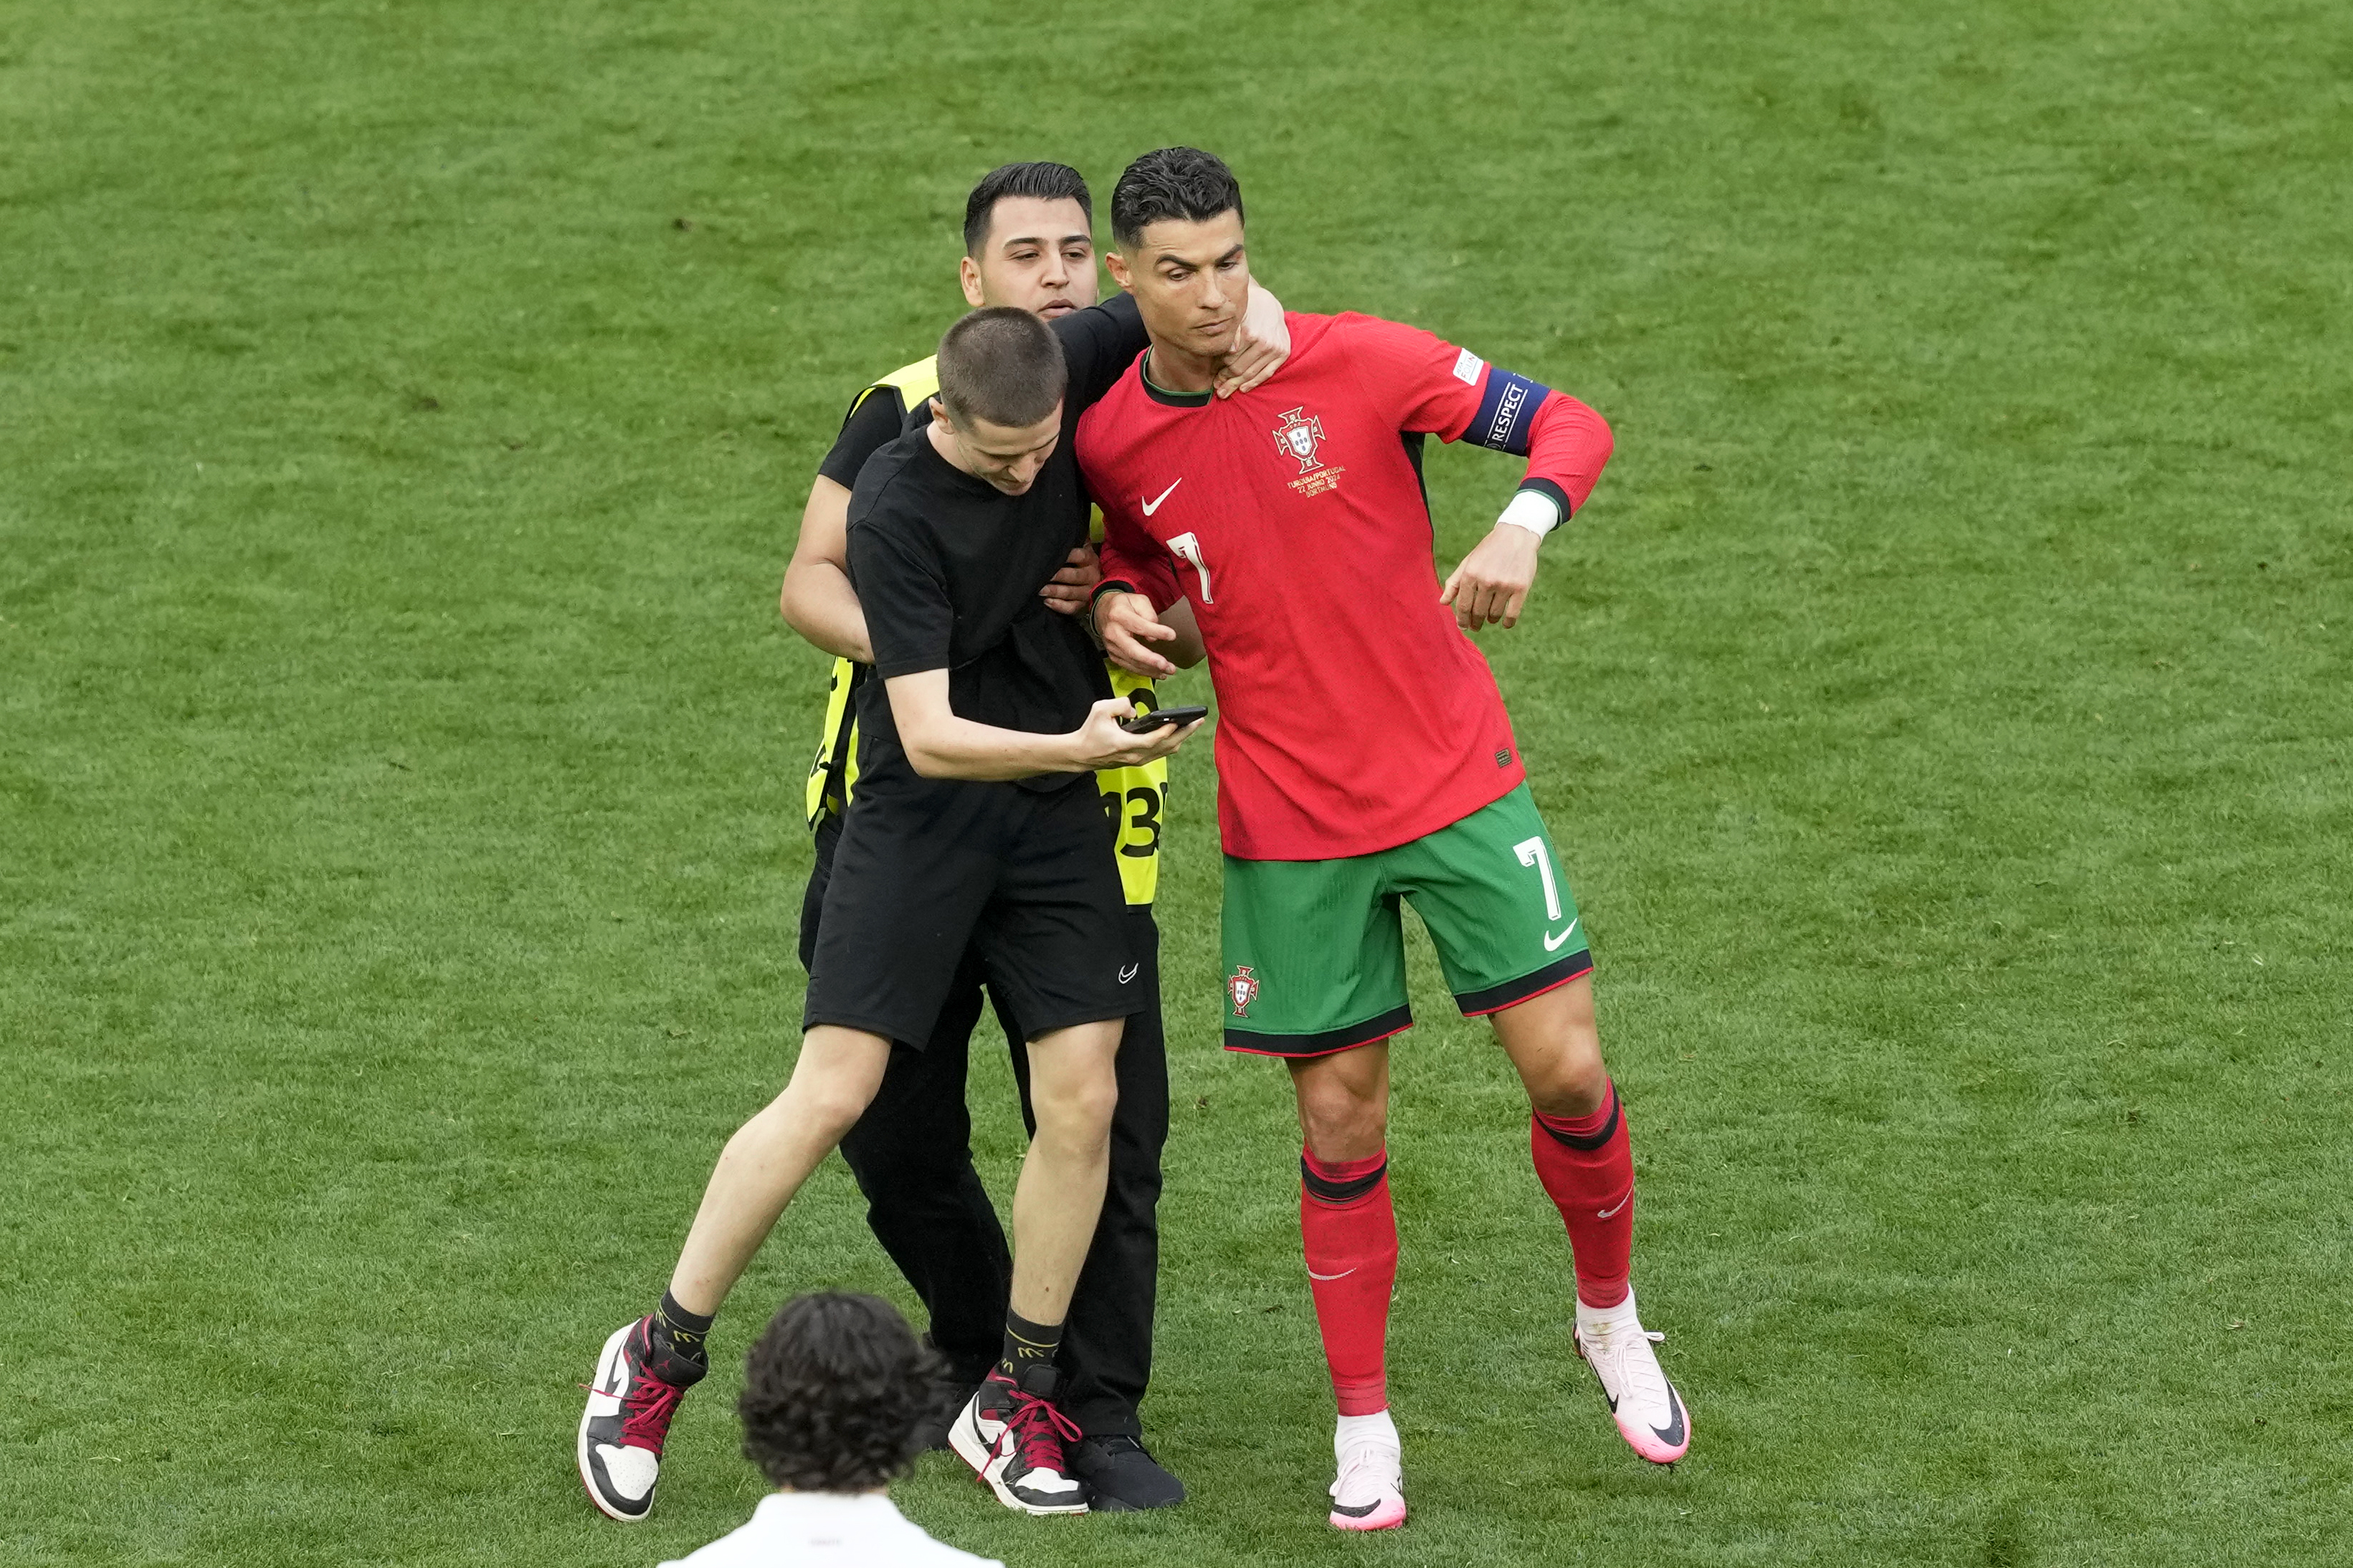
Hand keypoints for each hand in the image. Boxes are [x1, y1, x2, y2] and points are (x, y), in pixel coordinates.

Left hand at [1040, 545, 1100, 615]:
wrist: (1099, 583)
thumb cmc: (1083, 564)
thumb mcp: (1084, 549)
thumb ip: (1076, 539)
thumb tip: (1063, 521)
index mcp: (1090, 559)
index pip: (1079, 556)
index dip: (1067, 555)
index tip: (1051, 554)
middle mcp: (1091, 576)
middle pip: (1074, 576)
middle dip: (1058, 576)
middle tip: (1042, 576)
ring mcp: (1087, 592)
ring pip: (1071, 593)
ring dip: (1055, 591)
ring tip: (1039, 590)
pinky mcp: (1082, 606)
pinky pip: (1071, 608)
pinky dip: (1059, 606)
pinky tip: (1047, 602)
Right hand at [1068, 696, 1202, 770]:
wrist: (1080, 754)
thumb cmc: (1090, 732)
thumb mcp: (1099, 710)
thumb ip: (1119, 705)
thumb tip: (1134, 710)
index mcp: (1127, 745)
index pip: (1153, 740)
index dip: (1167, 730)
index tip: (1178, 720)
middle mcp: (1136, 756)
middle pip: (1167, 747)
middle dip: (1185, 733)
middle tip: (1199, 720)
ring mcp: (1138, 760)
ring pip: (1166, 752)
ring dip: (1181, 738)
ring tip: (1193, 725)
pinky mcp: (1138, 761)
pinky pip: (1160, 753)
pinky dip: (1172, 743)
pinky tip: (1179, 734)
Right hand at [1095, 590, 1179, 677]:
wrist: (1103, 611)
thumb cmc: (1125, 604)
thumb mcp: (1138, 600)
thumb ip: (1148, 614)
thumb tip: (1152, 638)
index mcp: (1118, 615)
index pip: (1138, 626)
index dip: (1156, 631)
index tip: (1172, 636)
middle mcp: (1113, 633)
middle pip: (1132, 650)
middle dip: (1151, 660)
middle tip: (1167, 665)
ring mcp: (1111, 647)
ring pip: (1132, 662)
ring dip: (1151, 669)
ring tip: (1169, 670)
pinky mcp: (1113, 655)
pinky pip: (1129, 666)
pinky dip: (1145, 672)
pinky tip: (1158, 673)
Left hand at [1215, 282, 1289, 398]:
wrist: (1266, 303)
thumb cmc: (1245, 311)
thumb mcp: (1234, 317)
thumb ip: (1230, 334)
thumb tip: (1229, 352)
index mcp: (1248, 333)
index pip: (1230, 360)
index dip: (1220, 371)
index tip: (1214, 378)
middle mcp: (1263, 342)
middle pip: (1240, 369)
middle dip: (1226, 380)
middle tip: (1218, 388)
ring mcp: (1274, 348)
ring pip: (1252, 373)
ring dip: (1237, 384)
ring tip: (1225, 392)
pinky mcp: (1283, 352)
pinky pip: (1267, 373)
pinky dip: (1254, 382)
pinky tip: (1243, 388)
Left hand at [1440, 524, 1542, 629]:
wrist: (1516, 535)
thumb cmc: (1489, 551)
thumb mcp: (1468, 562)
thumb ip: (1454, 583)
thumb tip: (1443, 603)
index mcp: (1470, 574)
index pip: (1463, 605)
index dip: (1462, 619)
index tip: (1463, 626)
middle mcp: (1486, 581)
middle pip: (1478, 612)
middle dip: (1475, 623)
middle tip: (1475, 627)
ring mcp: (1504, 585)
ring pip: (1494, 614)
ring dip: (1490, 620)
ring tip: (1490, 619)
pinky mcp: (1521, 588)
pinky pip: (1512, 614)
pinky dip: (1507, 623)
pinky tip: (1505, 624)